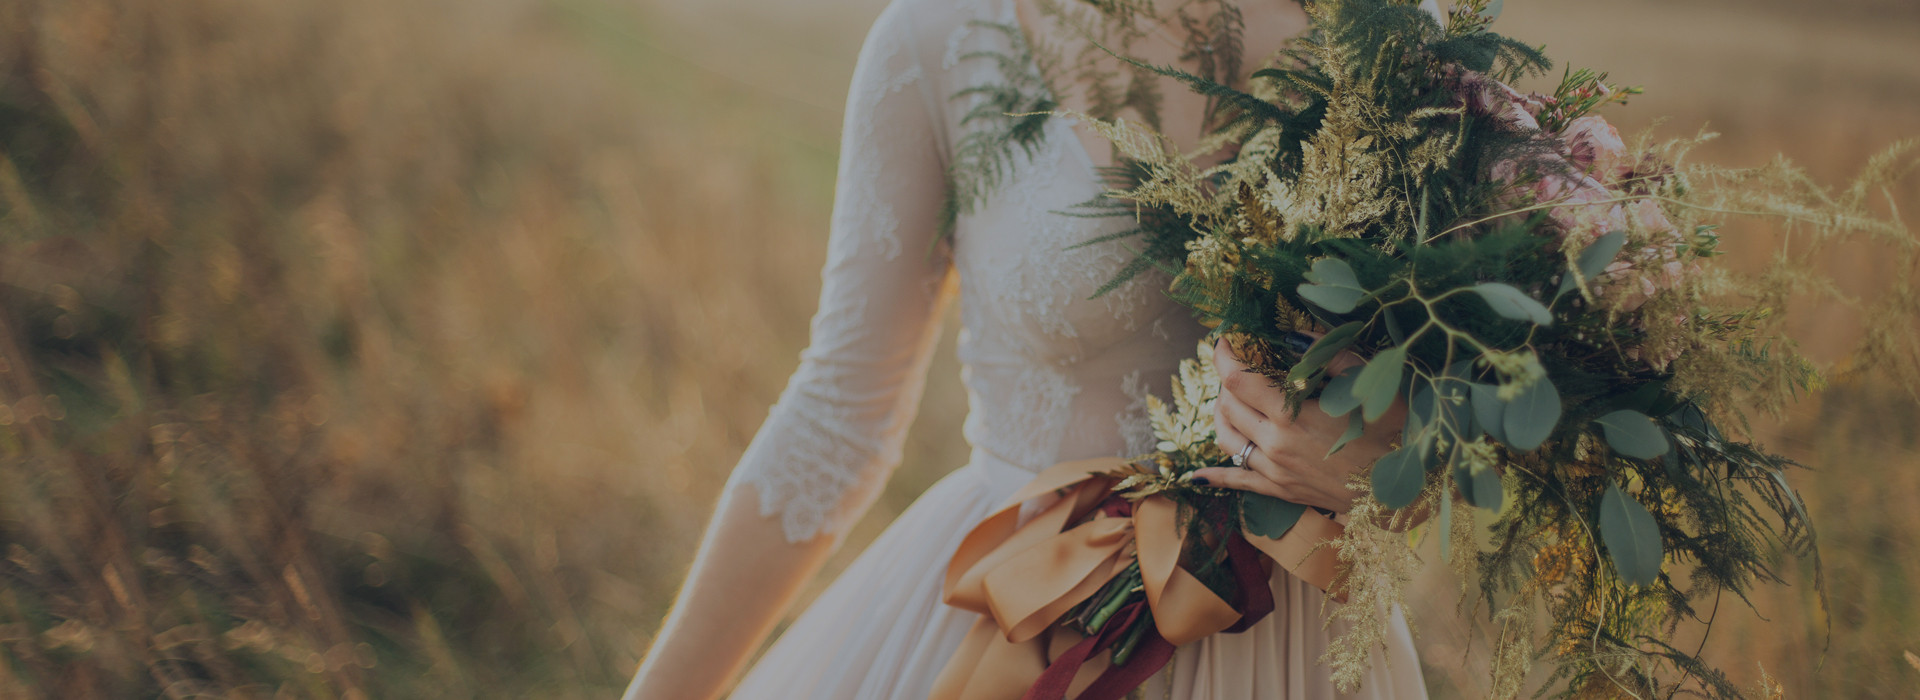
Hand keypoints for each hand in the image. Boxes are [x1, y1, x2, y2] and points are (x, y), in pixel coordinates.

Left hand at [1193, 335, 1405, 513]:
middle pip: (1227, 405)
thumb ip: (1328, 354)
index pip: (1237, 379)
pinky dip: (1216, 477)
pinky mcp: (1281, 491)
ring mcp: (1274, 471)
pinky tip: (1197, 476)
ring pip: (1226, 439)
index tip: (1224, 341)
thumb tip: (1296, 334)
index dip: (1224, 356)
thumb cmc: (1393, 431)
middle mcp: (1274, 444)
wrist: (1406, 490)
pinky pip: (1239, 482)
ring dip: (1221, 416)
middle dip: (1227, 381)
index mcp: (1291, 414)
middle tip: (1239, 367)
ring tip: (1230, 400)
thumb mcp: (1365, 383)